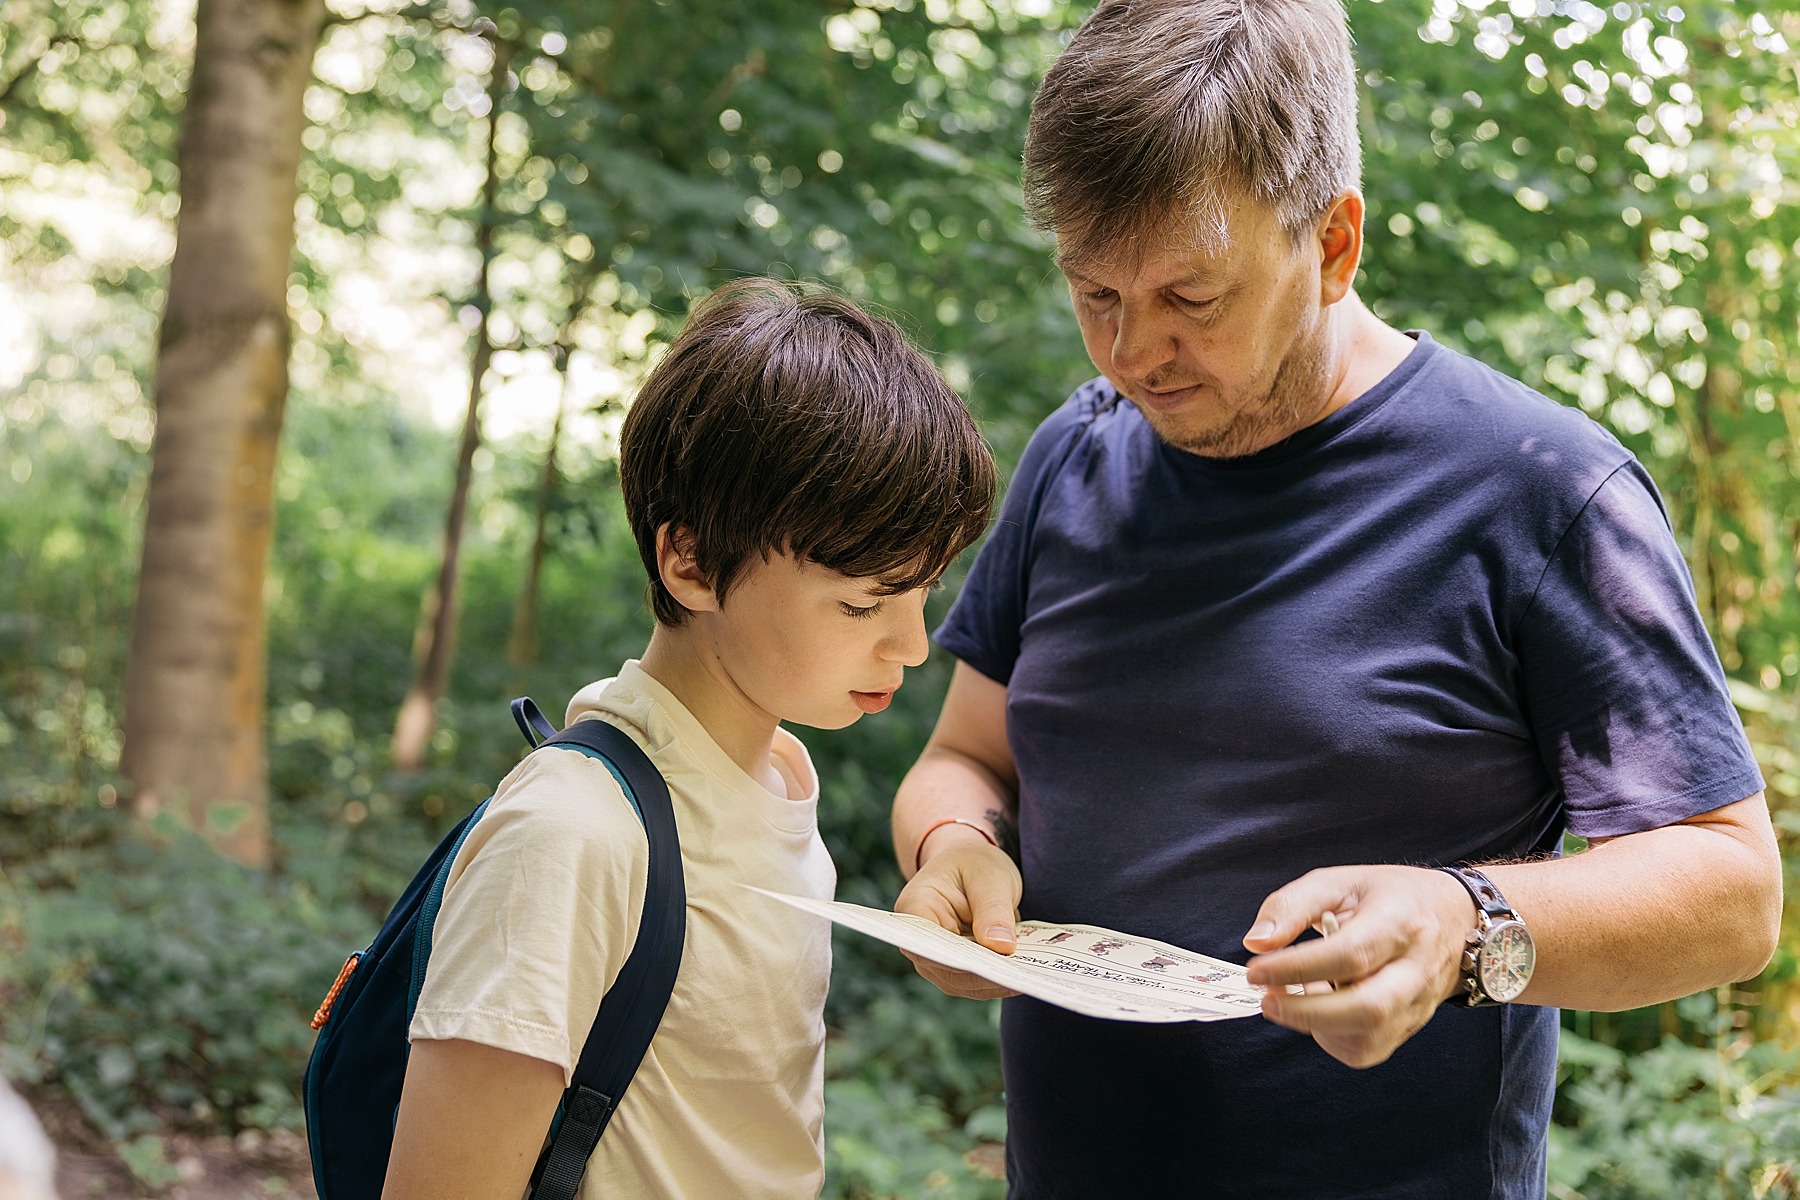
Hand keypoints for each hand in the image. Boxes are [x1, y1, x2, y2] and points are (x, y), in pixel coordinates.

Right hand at [893, 840, 1022, 999]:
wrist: (972, 865)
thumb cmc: (975, 864)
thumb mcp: (990, 877)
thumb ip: (993, 910)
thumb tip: (1001, 947)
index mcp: (915, 906)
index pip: (924, 943)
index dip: (953, 959)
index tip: (986, 966)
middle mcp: (918, 938)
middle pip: (944, 969)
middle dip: (981, 976)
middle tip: (1015, 979)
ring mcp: (935, 957)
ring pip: (960, 982)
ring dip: (991, 983)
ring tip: (1022, 978)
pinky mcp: (955, 967)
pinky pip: (973, 981)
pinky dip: (995, 981)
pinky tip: (1019, 976)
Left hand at [1242, 865, 1475, 1067]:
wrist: (1454, 917)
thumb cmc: (1390, 897)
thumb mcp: (1339, 882)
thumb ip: (1291, 906)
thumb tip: (1256, 942)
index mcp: (1398, 921)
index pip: (1349, 954)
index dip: (1297, 967)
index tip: (1256, 969)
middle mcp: (1415, 968)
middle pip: (1367, 1008)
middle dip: (1306, 1012)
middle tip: (1267, 1000)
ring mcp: (1418, 1003)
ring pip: (1369, 1037)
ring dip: (1318, 1026)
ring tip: (1295, 998)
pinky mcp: (1412, 1026)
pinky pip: (1370, 1050)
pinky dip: (1334, 1039)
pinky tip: (1322, 1010)